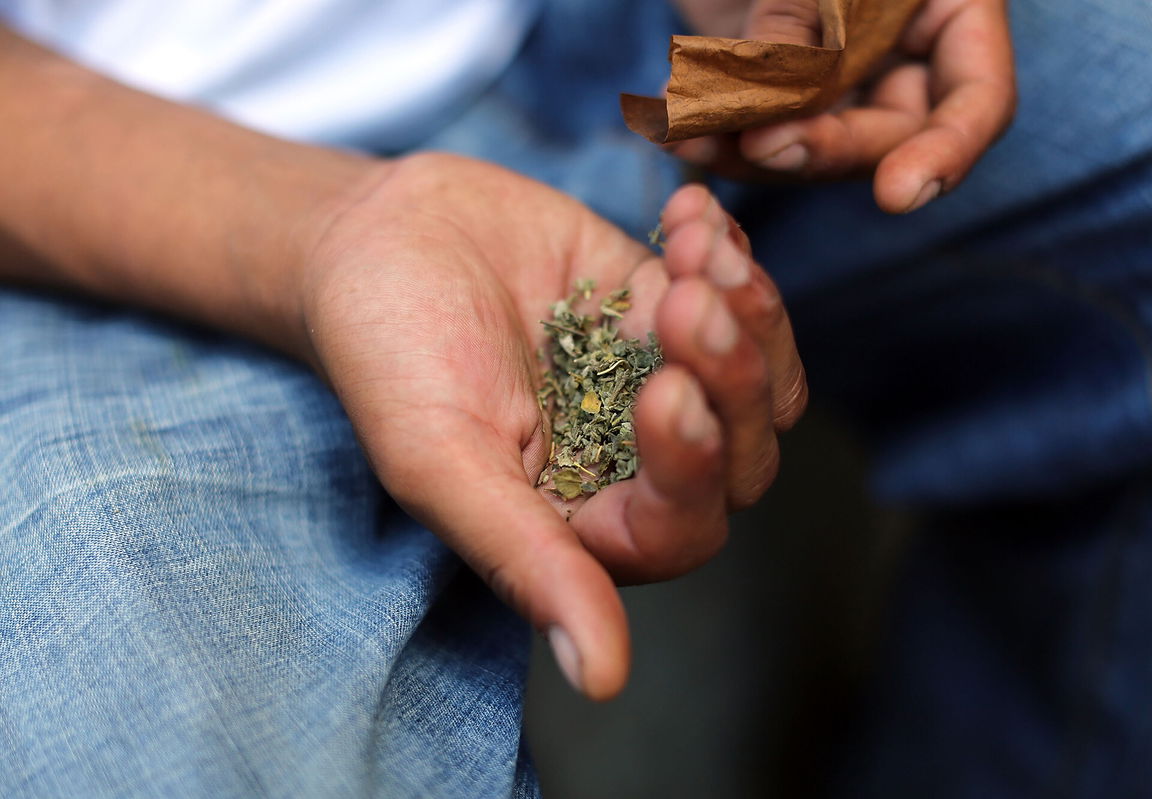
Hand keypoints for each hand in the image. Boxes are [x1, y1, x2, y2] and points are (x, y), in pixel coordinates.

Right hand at [299, 154, 805, 698]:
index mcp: (585, 522)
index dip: (692, 467)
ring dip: (748, 312)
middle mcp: (636, 462)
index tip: (663, 389)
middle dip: (730, 376)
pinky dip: (730, 254)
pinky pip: (739, 294)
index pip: (680, 529)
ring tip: (693, 249)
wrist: (375, 238)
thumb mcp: (441, 461)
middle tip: (683, 301)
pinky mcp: (668, 304)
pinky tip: (686, 214)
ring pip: (762, 376)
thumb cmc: (388, 356)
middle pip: (744, 452)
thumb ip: (524, 560)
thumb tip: (605, 682)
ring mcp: (662, 377)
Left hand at [670, 0, 1015, 212]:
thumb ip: (803, 34)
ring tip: (689, 140)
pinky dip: (718, 134)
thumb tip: (772, 122)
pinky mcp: (781, 87)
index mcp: (954, 10)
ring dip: (749, 153)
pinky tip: (673, 131)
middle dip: (817, 147)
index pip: (977, 103)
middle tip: (757, 143)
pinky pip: (760, 129)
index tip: (896, 196)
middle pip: (884, 136)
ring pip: (814, 145)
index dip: (944, 155)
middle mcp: (908, 52)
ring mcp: (843, 74)